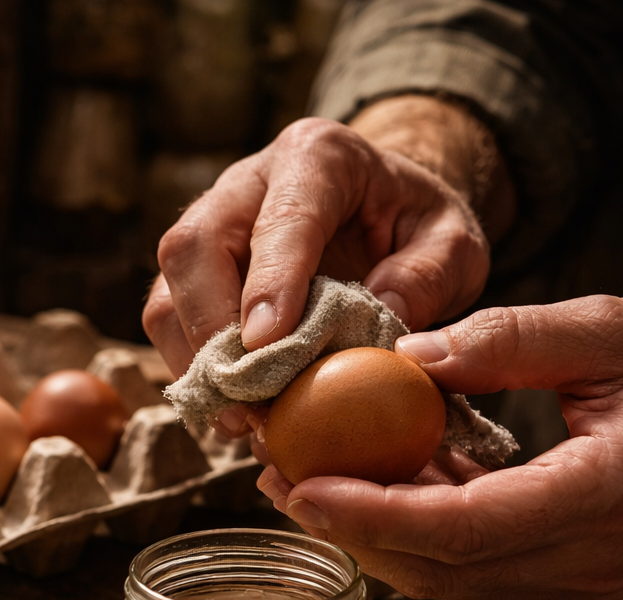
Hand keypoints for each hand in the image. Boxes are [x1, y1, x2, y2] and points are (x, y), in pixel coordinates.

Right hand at [143, 107, 503, 434]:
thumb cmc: (416, 225)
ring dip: (196, 362)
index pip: (282, 216)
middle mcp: (246, 185)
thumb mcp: (454, 241)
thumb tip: (383, 327)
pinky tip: (234, 412)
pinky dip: (195, 373)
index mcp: (318, 157)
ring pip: (167, 292)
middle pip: (193, 249)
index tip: (269, 344)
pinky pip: (169, 323)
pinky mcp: (193, 274)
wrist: (382, 211)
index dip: (270, 282)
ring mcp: (209, 227)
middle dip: (212, 329)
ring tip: (242, 419)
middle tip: (251, 397)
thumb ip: (429, 277)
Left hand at [258, 296, 622, 599]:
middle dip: (349, 528)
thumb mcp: (613, 325)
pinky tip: (367, 478)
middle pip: (440, 567)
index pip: (468, 528)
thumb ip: (511, 339)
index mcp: (608, 497)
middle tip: (276, 473)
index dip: (376, 515)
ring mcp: (577, 581)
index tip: (303, 487)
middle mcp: (590, 561)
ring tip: (300, 475)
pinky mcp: (562, 576)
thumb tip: (410, 357)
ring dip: (369, 532)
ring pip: (445, 576)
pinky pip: (468, 564)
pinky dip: (412, 527)